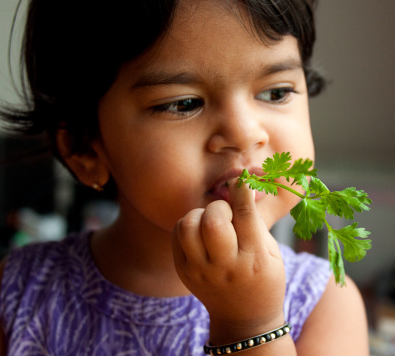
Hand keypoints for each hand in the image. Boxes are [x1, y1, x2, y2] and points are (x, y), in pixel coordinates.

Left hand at [172, 180, 285, 343]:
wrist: (243, 319)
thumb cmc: (263, 278)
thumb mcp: (271, 252)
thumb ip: (254, 221)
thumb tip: (239, 187)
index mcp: (254, 259)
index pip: (245, 214)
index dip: (242, 189)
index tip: (241, 180)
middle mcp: (225, 266)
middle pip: (212, 221)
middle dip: (219, 207)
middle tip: (226, 214)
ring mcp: (200, 271)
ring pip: (188, 225)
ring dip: (200, 215)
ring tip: (210, 223)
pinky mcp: (184, 271)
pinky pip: (177, 234)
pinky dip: (188, 225)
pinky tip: (200, 232)